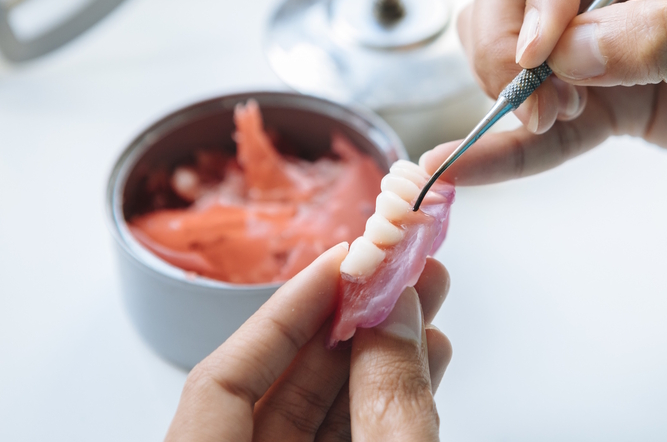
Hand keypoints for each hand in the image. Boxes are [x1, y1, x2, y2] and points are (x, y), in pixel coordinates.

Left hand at [165, 243, 450, 440]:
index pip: (221, 383)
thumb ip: (388, 408)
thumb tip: (396, 319)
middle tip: (394, 269)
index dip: (281, 313)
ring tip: (425, 300)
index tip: (338, 262)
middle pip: (278, 388)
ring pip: (321, 414)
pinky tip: (424, 360)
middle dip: (347, 322)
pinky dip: (387, 402)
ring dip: (379, 355)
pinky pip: (350, 439)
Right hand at [421, 0, 666, 219]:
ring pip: (513, 41)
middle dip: (508, 41)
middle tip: (536, 98)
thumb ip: (664, 39)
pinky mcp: (614, 95)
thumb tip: (569, 51)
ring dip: (508, 85)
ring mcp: (615, 33)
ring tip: (551, 120)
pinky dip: (506, 145)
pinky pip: (544, 117)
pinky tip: (466, 166)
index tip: (545, 49)